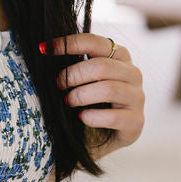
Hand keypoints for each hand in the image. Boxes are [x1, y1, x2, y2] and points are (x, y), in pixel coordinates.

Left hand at [47, 32, 143, 157]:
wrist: (96, 139)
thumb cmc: (86, 102)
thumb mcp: (80, 79)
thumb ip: (73, 63)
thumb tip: (44, 49)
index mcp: (119, 56)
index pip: (94, 42)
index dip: (68, 44)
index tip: (43, 49)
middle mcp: (133, 73)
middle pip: (101, 67)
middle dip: (73, 75)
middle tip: (58, 85)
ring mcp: (137, 97)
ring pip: (108, 89)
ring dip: (81, 96)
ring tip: (68, 102)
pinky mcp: (136, 121)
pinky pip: (112, 116)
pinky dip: (91, 117)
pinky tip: (81, 117)